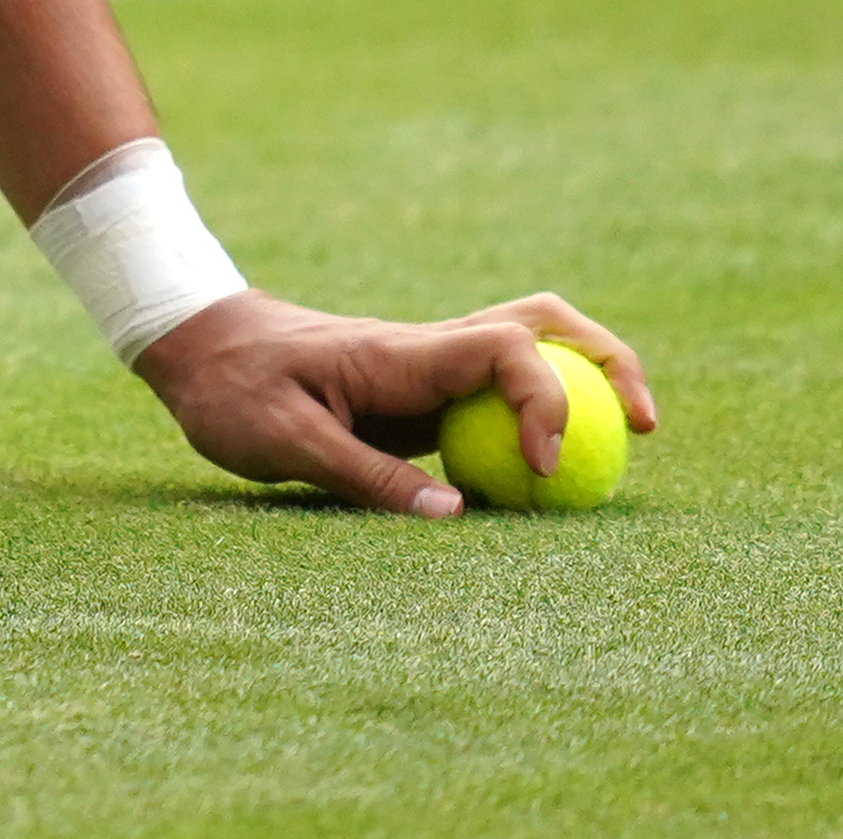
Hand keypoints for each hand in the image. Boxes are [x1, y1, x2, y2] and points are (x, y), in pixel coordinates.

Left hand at [137, 288, 657, 516]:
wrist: (194, 342)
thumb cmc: (228, 388)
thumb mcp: (280, 440)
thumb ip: (365, 475)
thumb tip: (457, 516)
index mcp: (400, 353)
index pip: (502, 347)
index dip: (545, 398)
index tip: (540, 469)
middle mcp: (427, 351)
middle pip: (543, 326)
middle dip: (608, 363)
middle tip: (648, 426)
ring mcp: (430, 368)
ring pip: (530, 351)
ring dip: (585, 383)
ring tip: (625, 444)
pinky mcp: (423, 394)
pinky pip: (499, 395)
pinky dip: (541, 419)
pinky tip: (551, 471)